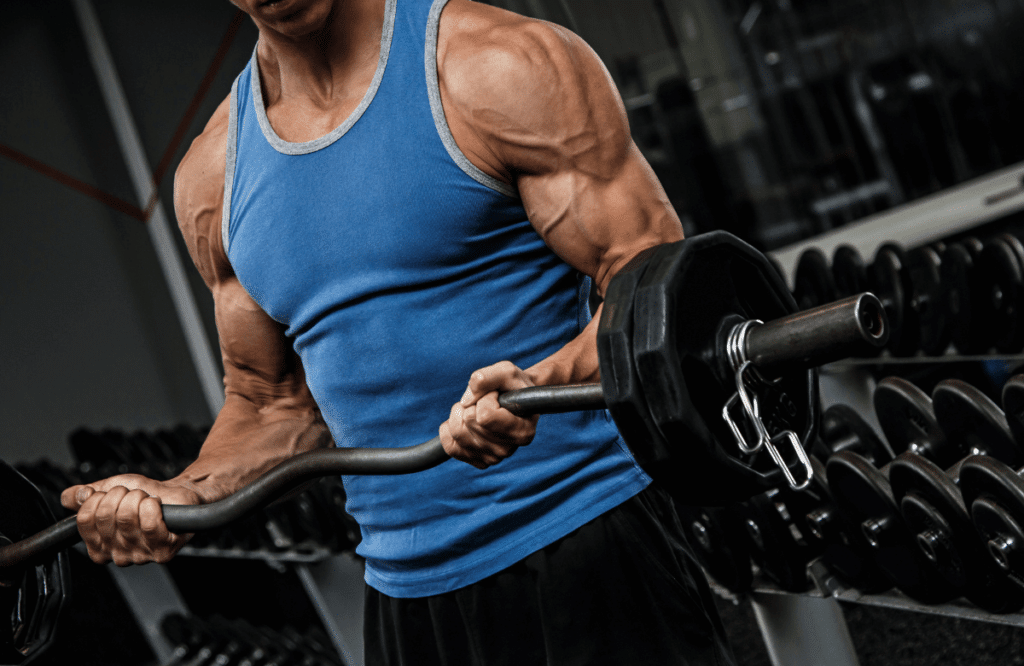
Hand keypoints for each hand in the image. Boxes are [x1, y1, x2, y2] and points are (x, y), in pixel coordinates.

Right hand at [60, 475, 202, 565]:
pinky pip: (149, 525)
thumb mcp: (108, 490)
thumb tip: (70, 497)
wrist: (176, 495)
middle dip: (120, 494)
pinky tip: (157, 505)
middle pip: (106, 516)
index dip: (98, 497)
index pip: (84, 519)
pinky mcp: (162, 552)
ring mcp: (140, 556)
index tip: (111, 494)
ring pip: (128, 517)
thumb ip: (83, 496)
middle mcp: (117, 555)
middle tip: (133, 495)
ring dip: (138, 497)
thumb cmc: (144, 496)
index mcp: (98, 545)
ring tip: (146, 499)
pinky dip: (153, 506)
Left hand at [439, 361, 539, 468]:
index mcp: (522, 432)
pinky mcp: (478, 462)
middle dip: (472, 403)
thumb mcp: (506, 371)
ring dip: (460, 413)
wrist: (516, 401)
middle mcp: (508, 450)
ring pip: (456, 433)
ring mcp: (493, 458)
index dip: (485, 398)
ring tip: (476, 409)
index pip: (484, 416)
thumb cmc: (513, 386)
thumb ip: (487, 377)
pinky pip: (450, 446)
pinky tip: (463, 421)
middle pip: (469, 422)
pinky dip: (449, 428)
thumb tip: (465, 400)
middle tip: (487, 400)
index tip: (497, 395)